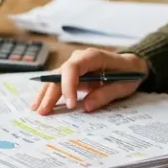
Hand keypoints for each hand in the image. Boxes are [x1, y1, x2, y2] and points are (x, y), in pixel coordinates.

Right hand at [30, 49, 148, 114]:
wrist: (131, 65)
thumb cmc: (129, 73)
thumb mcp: (124, 85)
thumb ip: (106, 94)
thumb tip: (86, 107)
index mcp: (93, 57)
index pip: (73, 68)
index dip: (68, 86)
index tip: (70, 105)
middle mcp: (79, 58)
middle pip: (60, 74)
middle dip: (51, 93)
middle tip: (44, 111)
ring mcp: (74, 65)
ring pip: (55, 78)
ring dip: (46, 93)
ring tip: (36, 109)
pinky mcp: (73, 73)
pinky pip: (58, 82)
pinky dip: (49, 93)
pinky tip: (40, 103)